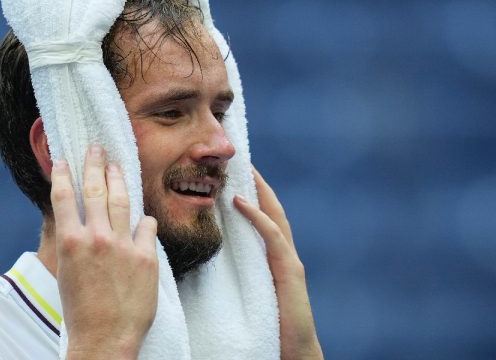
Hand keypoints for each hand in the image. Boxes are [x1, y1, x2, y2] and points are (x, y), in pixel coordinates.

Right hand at [51, 144, 158, 359]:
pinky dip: (142, 221)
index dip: (62, 174)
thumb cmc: (80, 310)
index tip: (63, 159)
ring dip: (119, 179)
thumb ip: (72, 242)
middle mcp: (96, 238)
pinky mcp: (146, 257)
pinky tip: (141, 217)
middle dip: (95, 164)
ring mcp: (123, 246)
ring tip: (117, 165)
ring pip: (121, 201)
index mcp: (70, 241)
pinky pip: (146, 226)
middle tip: (96, 148)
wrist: (105, 339)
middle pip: (95, 189)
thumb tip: (74, 220)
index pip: (63, 196)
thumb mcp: (66, 271)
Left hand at [233, 166, 322, 359]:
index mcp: (272, 258)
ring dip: (257, 190)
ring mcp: (290, 261)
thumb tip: (204, 257)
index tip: (232, 170)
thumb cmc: (267, 328)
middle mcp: (284, 254)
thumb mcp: (246, 293)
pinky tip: (240, 201)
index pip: (262, 216)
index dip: (250, 191)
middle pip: (271, 207)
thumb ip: (233, 273)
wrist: (291, 354)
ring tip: (241, 167)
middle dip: (256, 181)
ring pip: (274, 215)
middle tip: (239, 156)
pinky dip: (258, 217)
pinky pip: (273, 238)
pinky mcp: (291, 273)